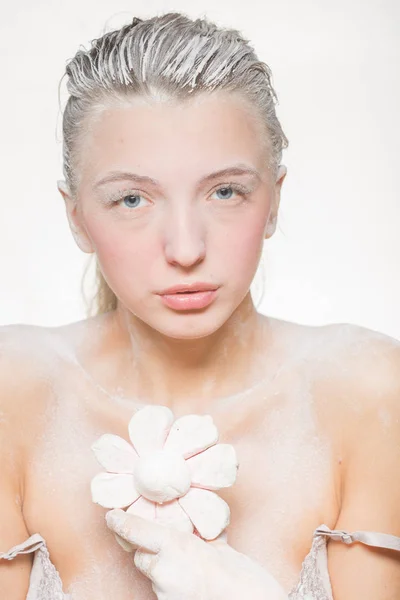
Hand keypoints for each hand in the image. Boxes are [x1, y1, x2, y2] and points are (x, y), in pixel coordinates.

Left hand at [106, 508, 286, 599]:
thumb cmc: (244, 581)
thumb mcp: (225, 551)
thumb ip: (207, 539)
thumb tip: (202, 531)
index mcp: (176, 545)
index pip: (136, 531)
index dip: (121, 522)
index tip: (111, 516)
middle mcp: (165, 569)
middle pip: (142, 555)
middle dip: (150, 550)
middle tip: (168, 546)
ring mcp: (165, 593)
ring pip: (154, 576)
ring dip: (164, 569)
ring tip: (189, 571)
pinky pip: (165, 592)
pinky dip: (174, 587)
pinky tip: (192, 586)